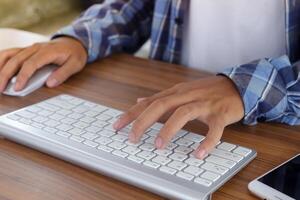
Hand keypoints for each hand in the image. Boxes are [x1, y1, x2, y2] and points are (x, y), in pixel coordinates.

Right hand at [0, 37, 86, 91]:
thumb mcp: (75, 64)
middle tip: (0, 89)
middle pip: (16, 60)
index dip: (23, 76)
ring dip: (0, 67)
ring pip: (10, 55)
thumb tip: (50, 84)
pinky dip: (1, 60)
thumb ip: (63, 73)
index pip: (31, 64)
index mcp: (47, 51)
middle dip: (5, 75)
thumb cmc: (74, 54)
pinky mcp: (26, 50)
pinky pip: (10, 53)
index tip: (17, 88)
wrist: (74, 42)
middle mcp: (35, 48)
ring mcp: (29, 48)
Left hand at [113, 76, 243, 158]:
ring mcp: (204, 104)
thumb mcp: (180, 91)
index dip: (132, 114)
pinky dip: (206, 142)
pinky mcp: (220, 114)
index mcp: (176, 92)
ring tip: (158, 145)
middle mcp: (187, 96)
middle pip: (161, 105)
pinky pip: (213, 129)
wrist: (236, 86)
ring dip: (169, 129)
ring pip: (183, 113)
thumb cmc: (206, 90)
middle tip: (132, 138)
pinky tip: (198, 153)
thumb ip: (160, 97)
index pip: (149, 102)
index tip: (117, 126)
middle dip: (143, 122)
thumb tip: (138, 101)